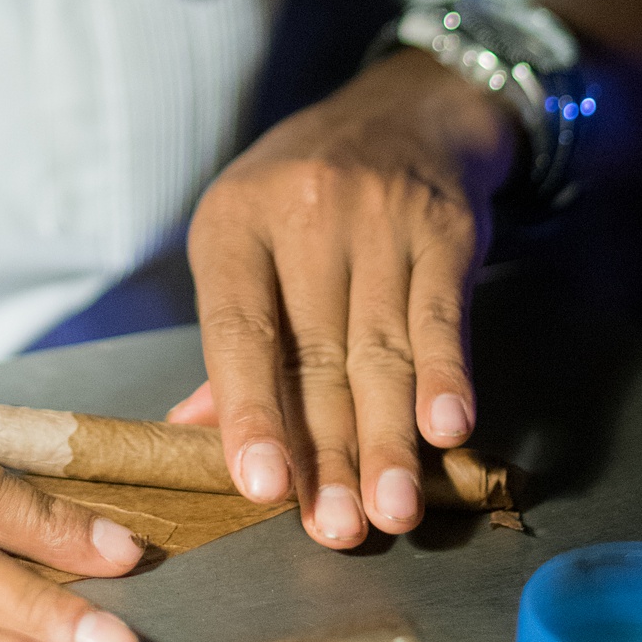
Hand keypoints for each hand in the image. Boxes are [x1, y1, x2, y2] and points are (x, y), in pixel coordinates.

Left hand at [171, 49, 515, 548]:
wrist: (406, 109)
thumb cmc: (305, 195)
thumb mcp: (248, 240)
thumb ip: (230, 344)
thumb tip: (192, 439)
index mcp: (234, 224)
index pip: (239, 331)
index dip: (251, 411)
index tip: (261, 486)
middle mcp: (303, 216)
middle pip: (317, 354)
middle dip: (329, 452)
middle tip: (335, 531)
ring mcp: (379, 219)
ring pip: (382, 348)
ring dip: (388, 438)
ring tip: (390, 511)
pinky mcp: (444, 229)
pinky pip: (443, 316)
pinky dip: (447, 376)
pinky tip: (448, 432)